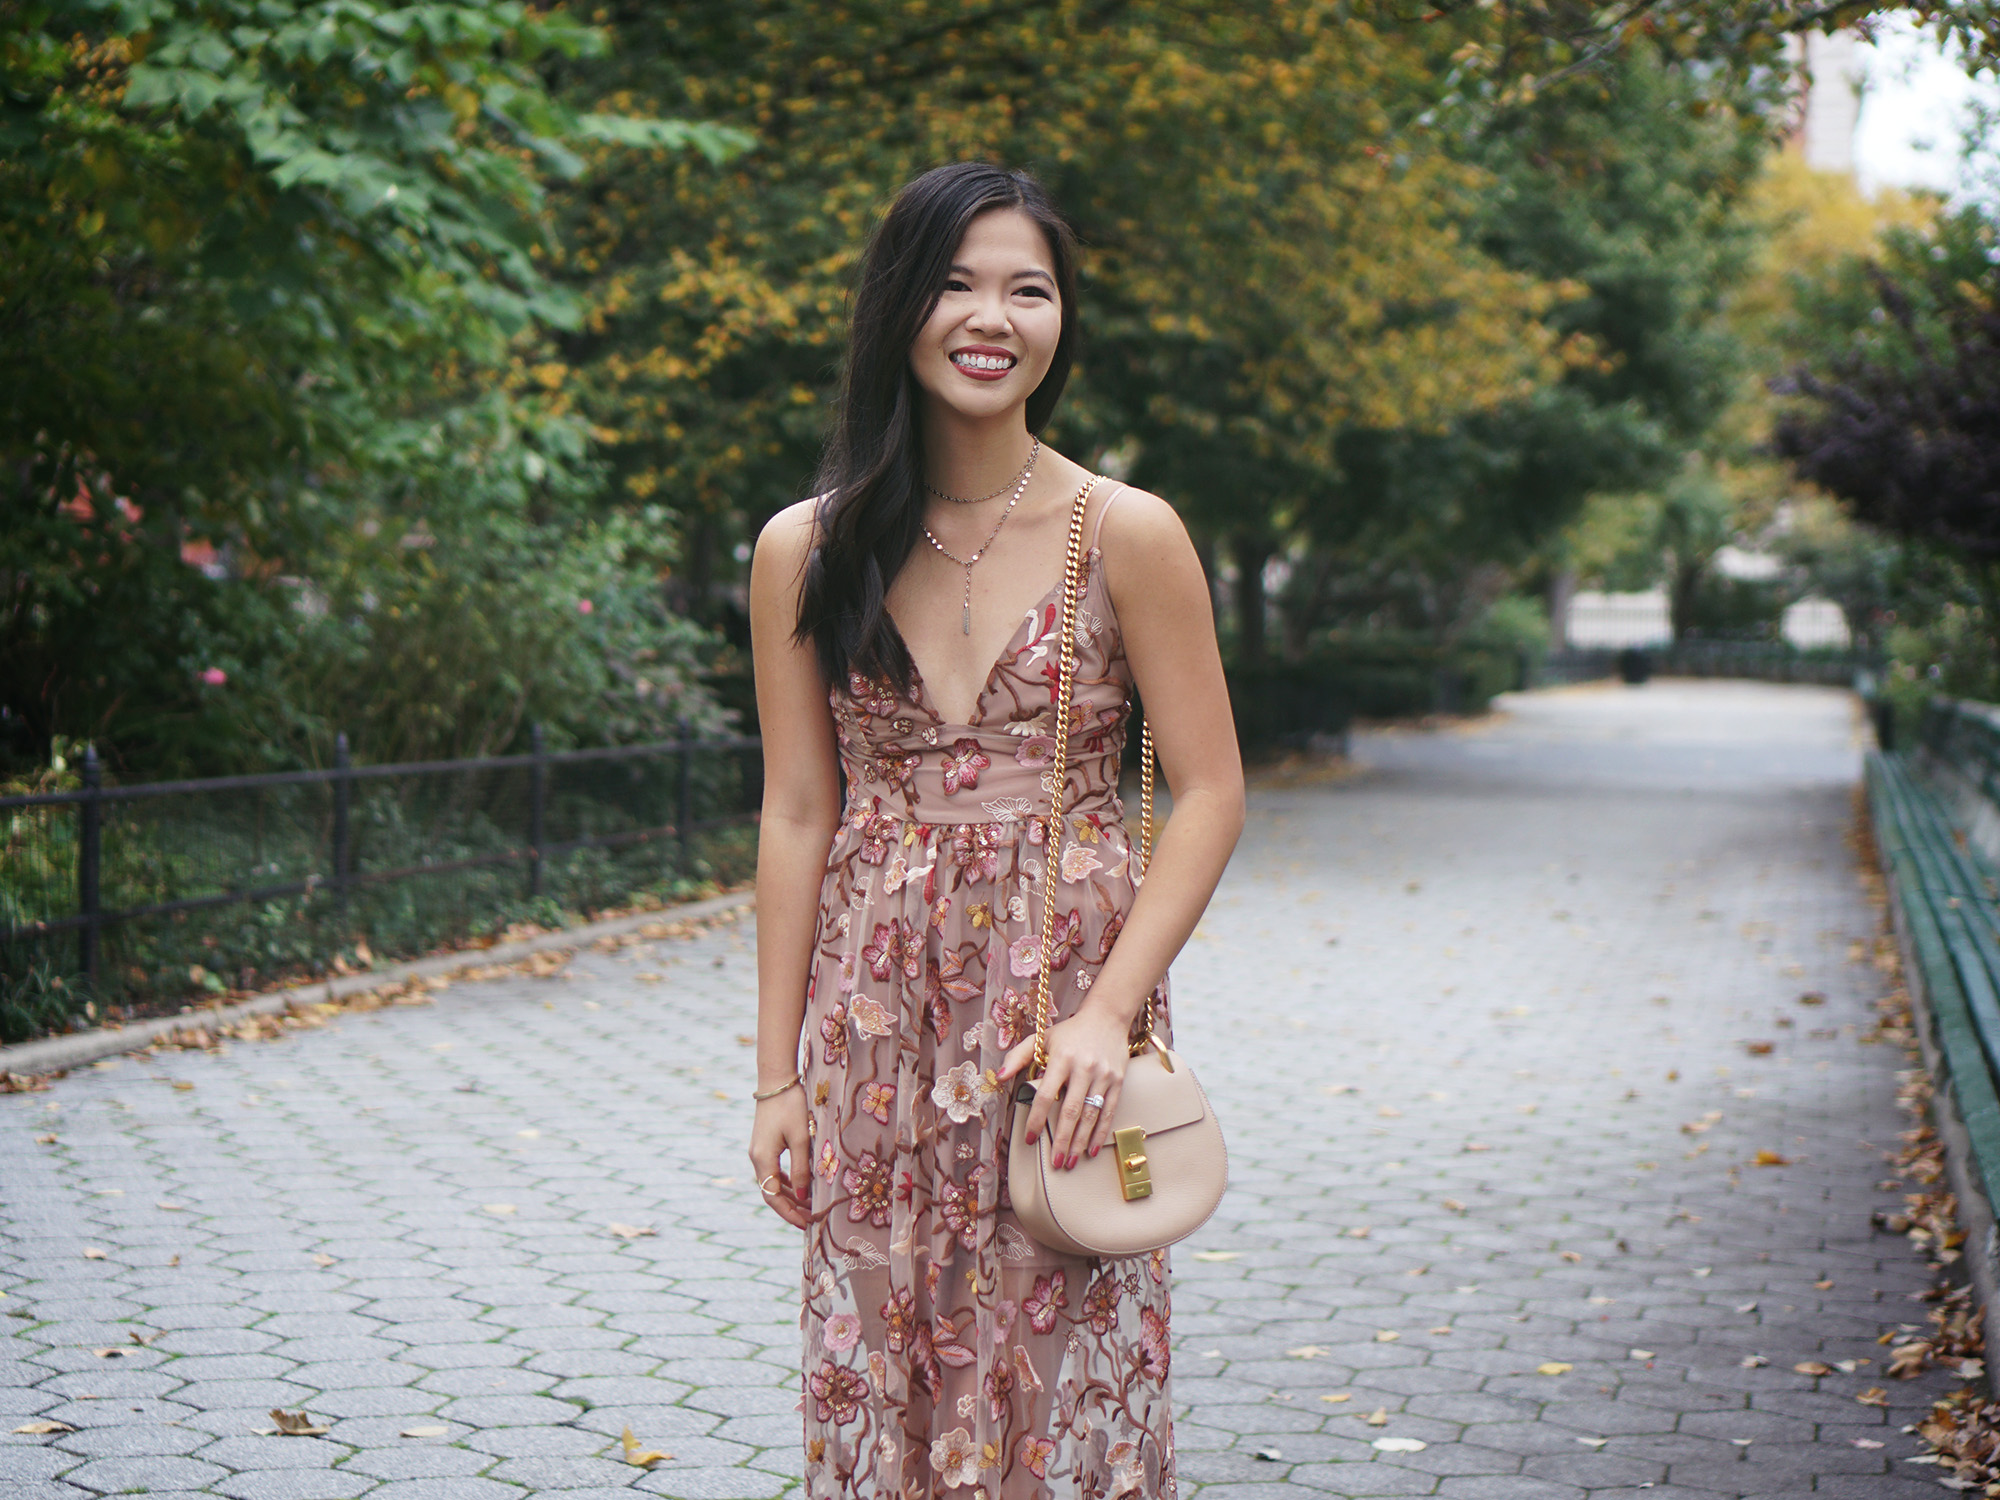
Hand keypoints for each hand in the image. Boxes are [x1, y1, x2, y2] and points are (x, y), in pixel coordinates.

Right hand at [748, 1086, 812, 1228]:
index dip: (788, 1213)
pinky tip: (801, 1187)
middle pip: (772, 1192)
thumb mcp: (801, 1138)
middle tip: (812, 1219)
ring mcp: (759, 1151)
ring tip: (809, 1207)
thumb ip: (802, 1168)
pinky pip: (775, 1171)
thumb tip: (804, 1196)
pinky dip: (788, 1182)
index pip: (772, 1196)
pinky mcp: (765, 1144)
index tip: (805, 1224)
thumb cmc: (790, 1106)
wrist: (776, 1080)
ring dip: (790, 1196)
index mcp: (763, 1159)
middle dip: (791, 1208)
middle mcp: (757, 1158)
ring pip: (774, 1182)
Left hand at [999, 1004, 1130, 1170]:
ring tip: (1071, 1161)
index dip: (1037, 1118)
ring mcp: (1103, 1075)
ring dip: (1080, 1141)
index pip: (1046, 1094)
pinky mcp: (1117, 1080)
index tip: (1031, 1138)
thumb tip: (999, 1076)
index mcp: (1062, 1058)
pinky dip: (1100, 1132)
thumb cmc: (1071, 1031)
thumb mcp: (1042, 1038)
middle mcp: (1083, 1067)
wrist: (1108, 1016)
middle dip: (1062, 1139)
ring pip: (1090, 1114)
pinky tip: (1091, 1148)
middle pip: (1071, 1110)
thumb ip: (1018, 1056)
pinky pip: (1109, 1110)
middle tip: (1056, 1162)